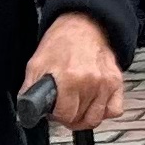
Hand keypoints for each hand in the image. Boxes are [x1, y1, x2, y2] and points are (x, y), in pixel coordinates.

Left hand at [22, 12, 123, 131]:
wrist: (85, 24)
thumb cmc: (62, 41)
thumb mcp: (36, 63)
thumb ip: (30, 90)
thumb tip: (27, 110)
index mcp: (70, 78)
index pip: (65, 116)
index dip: (56, 116)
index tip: (54, 110)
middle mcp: (91, 82)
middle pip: (80, 119)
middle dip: (69, 117)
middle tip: (64, 107)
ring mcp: (106, 83)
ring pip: (96, 118)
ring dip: (84, 117)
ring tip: (77, 107)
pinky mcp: (117, 82)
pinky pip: (114, 110)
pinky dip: (104, 112)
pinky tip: (94, 104)